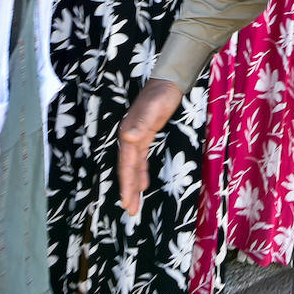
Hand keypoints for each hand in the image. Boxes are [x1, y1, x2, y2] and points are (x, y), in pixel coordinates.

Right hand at [117, 78, 184, 216]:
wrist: (168, 81)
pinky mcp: (146, 135)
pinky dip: (141, 173)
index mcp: (129, 134)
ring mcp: (137, 137)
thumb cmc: (161, 95)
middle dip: (128, 190)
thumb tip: (128, 138)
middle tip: (131, 211)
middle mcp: (130, 138)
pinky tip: (143, 184)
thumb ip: (140, 123)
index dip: (126, 184)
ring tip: (134, 204)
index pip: (126, 165)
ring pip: (133, 166)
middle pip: (127, 169)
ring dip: (133, 185)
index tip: (127, 203)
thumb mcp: (153, 109)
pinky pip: (140, 160)